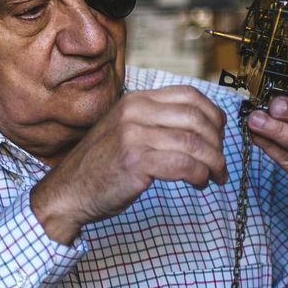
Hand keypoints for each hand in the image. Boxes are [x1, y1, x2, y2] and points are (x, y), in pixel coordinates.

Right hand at [30, 86, 227, 243]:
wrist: (67, 192)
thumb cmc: (100, 167)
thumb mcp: (126, 131)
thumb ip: (156, 122)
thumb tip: (202, 127)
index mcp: (135, 100)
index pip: (190, 95)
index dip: (213, 115)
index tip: (220, 135)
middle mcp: (135, 111)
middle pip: (197, 118)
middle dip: (217, 143)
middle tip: (220, 163)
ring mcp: (134, 135)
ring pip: (195, 143)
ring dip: (213, 163)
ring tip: (214, 177)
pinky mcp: (136, 161)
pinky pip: (184, 165)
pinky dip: (200, 175)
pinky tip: (199, 183)